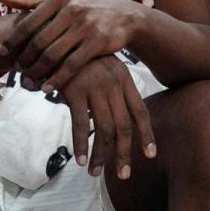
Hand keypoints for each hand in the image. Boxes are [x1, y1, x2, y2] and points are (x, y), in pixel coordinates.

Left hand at [0, 0, 144, 91]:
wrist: (122, 15)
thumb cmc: (84, 6)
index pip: (28, 22)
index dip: (12, 39)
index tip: (1, 52)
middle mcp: (72, 10)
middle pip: (39, 41)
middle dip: (24, 59)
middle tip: (16, 70)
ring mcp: (86, 26)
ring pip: (53, 54)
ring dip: (37, 71)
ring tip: (28, 81)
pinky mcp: (97, 43)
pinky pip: (72, 65)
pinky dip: (57, 79)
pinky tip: (48, 89)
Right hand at [58, 55, 155, 179]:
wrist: (59, 36)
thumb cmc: (81, 57)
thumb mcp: (105, 69)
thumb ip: (113, 92)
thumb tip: (116, 120)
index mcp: (124, 79)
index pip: (140, 111)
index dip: (146, 134)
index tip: (150, 154)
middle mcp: (113, 84)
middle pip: (124, 125)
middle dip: (125, 153)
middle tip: (124, 174)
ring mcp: (95, 87)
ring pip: (103, 128)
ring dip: (101, 154)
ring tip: (95, 172)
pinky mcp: (74, 91)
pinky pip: (78, 124)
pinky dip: (80, 144)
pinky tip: (80, 159)